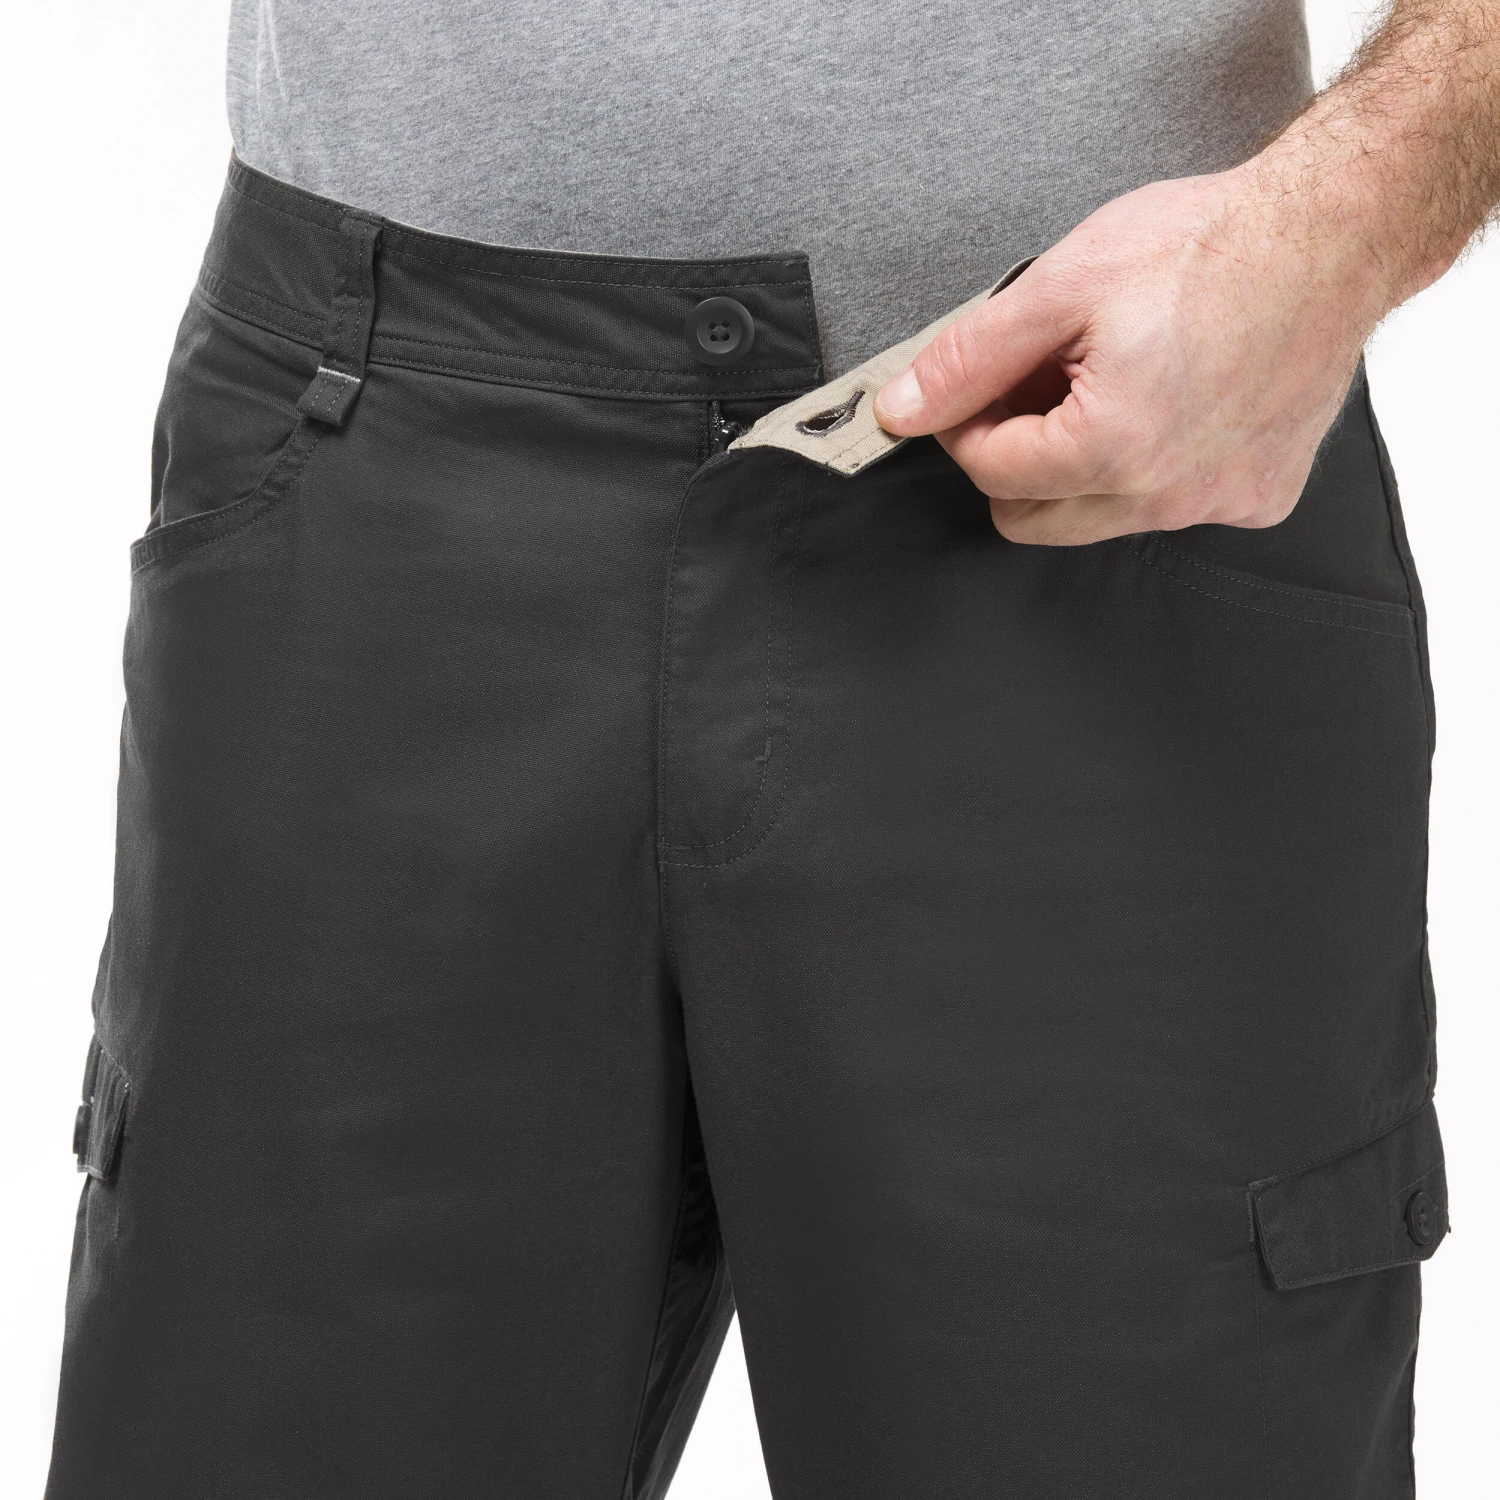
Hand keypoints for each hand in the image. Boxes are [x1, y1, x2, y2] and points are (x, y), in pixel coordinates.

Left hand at [873, 166, 1388, 545]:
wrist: (1336, 229)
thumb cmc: (1212, 246)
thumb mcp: (1060, 286)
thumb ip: (968, 359)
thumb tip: (901, 408)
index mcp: (1110, 449)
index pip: (989, 473)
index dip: (965, 425)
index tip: (971, 389)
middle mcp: (1166, 495)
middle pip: (1033, 518)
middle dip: (1015, 458)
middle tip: (1036, 385)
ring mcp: (1217, 503)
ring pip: (1099, 518)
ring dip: (1081, 465)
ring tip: (1109, 381)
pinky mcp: (1258, 497)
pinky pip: (1172, 506)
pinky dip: (1153, 465)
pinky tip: (1172, 400)